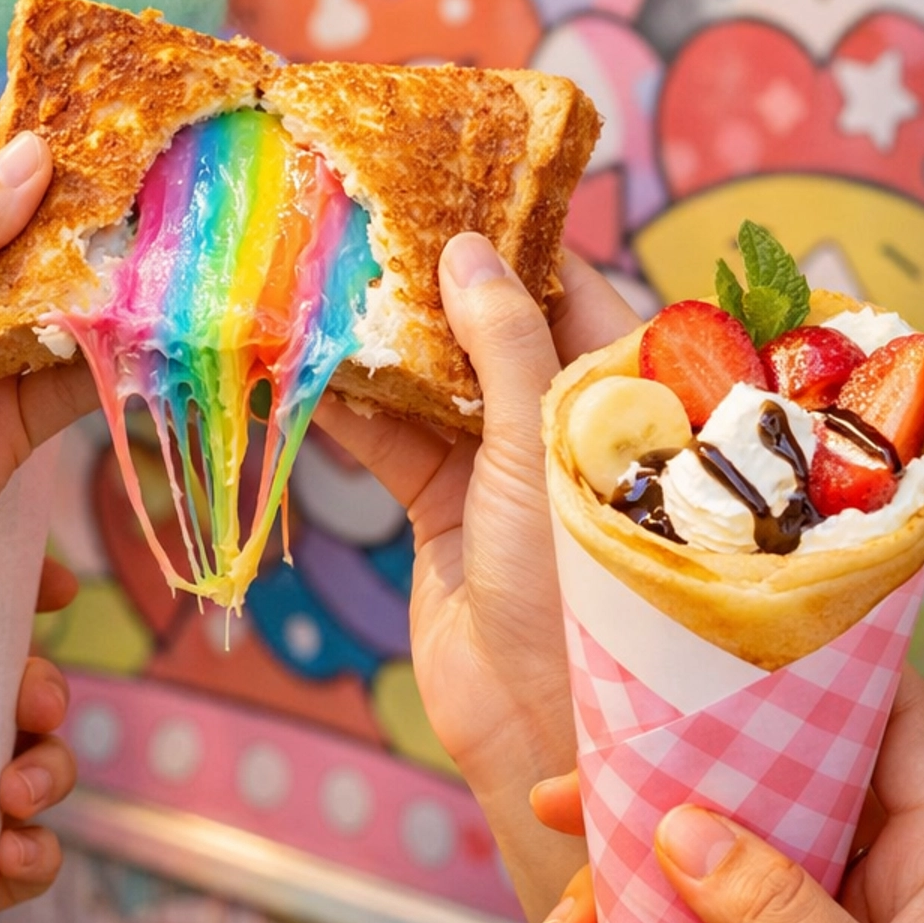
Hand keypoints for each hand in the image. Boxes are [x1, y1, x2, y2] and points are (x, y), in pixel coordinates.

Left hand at [0, 138, 95, 922]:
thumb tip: (31, 151)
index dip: (37, 165)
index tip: (110, 136)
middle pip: (28, 249)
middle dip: (87, 228)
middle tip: (165, 193)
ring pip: (58, 312)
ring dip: (107, 292)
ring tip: (176, 256)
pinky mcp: (12, 422)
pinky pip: (71, 380)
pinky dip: (111, 361)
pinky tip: (157, 334)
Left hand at [0, 561, 79, 922]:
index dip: (14, 604)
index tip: (55, 587)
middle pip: (16, 699)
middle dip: (44, 690)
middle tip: (35, 704)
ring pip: (37, 772)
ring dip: (49, 770)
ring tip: (16, 792)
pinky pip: (26, 866)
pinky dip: (37, 856)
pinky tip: (13, 855)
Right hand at [314, 242, 636, 922]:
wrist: (538, 735)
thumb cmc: (578, 587)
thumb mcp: (542, 446)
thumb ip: (503, 343)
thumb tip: (465, 246)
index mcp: (621, 400)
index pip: (568, 291)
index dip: (510, 242)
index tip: (445, 186)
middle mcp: (562, 427)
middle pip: (490, 329)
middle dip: (429, 284)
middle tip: (362, 220)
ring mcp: (499, 470)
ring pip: (433, 382)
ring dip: (379, 343)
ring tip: (316, 277)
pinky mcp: (441, 513)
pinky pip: (393, 440)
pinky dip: (350, 407)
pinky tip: (302, 364)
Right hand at [533, 671, 923, 922]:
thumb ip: (774, 909)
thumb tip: (680, 826)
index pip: (889, 732)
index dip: (816, 679)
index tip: (719, 651)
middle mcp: (873, 899)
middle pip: (759, 803)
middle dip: (659, 801)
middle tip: (567, 797)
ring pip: (702, 892)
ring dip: (621, 908)